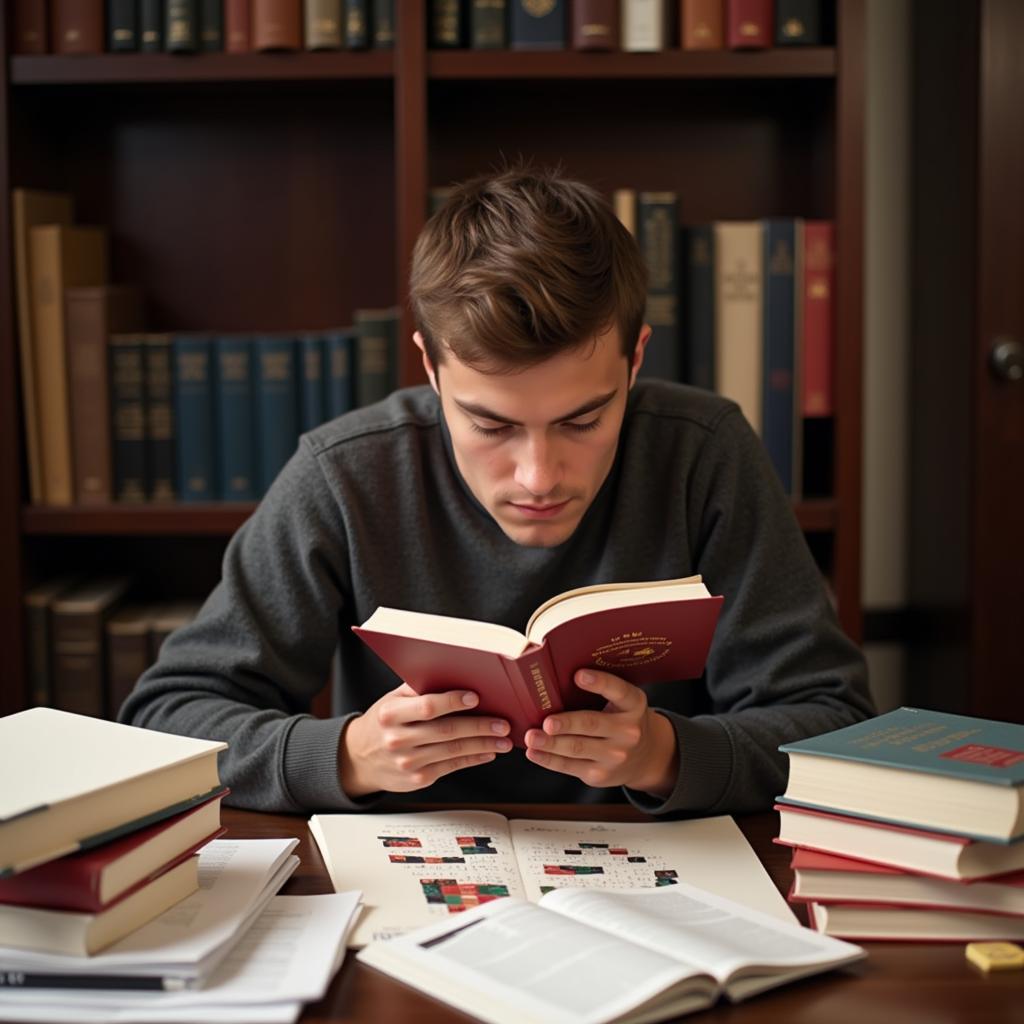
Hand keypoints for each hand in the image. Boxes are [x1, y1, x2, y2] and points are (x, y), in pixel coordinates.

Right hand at [338, 683, 512, 796]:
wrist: (358, 758)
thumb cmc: (383, 722)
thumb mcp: (393, 700)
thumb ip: (419, 688)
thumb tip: (456, 675)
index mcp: (391, 713)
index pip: (427, 706)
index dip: (453, 701)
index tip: (476, 697)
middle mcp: (397, 739)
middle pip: (446, 731)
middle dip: (479, 726)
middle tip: (503, 722)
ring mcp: (407, 762)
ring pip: (453, 751)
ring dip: (483, 745)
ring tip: (504, 739)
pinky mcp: (417, 779)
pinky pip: (451, 767)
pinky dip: (473, 759)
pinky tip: (487, 752)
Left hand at [524, 669, 677, 797]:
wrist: (645, 757)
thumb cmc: (622, 720)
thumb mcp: (623, 704)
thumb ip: (602, 693)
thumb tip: (557, 682)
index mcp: (633, 705)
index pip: (619, 691)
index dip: (599, 682)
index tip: (578, 675)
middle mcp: (628, 731)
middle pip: (592, 724)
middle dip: (567, 724)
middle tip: (547, 722)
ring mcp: (615, 756)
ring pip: (577, 748)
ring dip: (551, 743)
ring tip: (532, 737)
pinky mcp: (600, 774)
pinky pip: (570, 766)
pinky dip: (549, 759)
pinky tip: (534, 753)